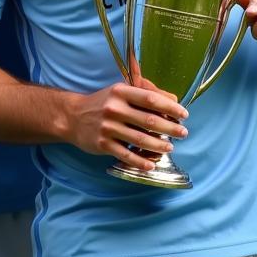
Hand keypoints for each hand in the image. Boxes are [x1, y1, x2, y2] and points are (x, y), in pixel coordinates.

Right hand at [68, 80, 187, 171]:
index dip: (170, 107)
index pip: (150, 99)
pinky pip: (126, 155)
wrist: (72, 117)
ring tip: (170, 148)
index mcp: (121, 92)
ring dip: (159, 145)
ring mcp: (108, 127)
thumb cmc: (103, 103)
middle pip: (149, 121)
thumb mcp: (121, 91)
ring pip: (140, 140)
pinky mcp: (103, 144)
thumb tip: (173, 99)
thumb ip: (146, 93)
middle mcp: (114, 108)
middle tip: (183, 133)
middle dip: (170, 128)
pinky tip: (151, 164)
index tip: (184, 114)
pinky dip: (140, 161)